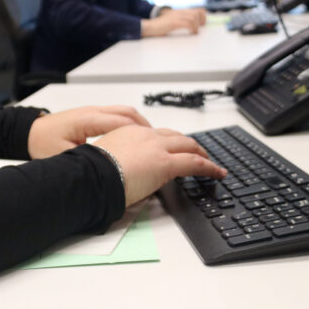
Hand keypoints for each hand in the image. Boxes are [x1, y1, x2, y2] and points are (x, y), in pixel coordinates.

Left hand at [28, 106, 150, 158]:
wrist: (29, 132)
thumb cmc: (42, 143)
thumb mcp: (63, 156)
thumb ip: (85, 160)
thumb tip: (105, 169)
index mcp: (88, 120)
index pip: (121, 122)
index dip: (140, 132)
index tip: (155, 143)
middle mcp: (94, 112)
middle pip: (128, 113)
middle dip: (147, 127)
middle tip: (161, 142)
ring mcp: (94, 112)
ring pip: (125, 113)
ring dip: (141, 125)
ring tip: (154, 141)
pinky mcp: (93, 116)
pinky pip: (118, 116)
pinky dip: (132, 124)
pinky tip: (137, 137)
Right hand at [93, 125, 226, 206]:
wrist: (92, 175)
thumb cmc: (92, 173)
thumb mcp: (106, 161)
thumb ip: (119, 161)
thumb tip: (125, 173)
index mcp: (128, 133)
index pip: (155, 134)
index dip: (168, 141)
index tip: (172, 147)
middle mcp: (146, 136)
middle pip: (175, 136)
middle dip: (188, 144)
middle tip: (196, 153)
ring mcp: (157, 148)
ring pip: (188, 146)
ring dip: (201, 153)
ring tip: (209, 163)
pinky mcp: (166, 163)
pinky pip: (195, 163)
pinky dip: (209, 167)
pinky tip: (216, 173)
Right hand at [141, 8, 206, 36]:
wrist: (150, 26)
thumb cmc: (159, 26)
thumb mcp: (171, 20)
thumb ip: (179, 20)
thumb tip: (189, 25)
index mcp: (180, 11)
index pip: (197, 9)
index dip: (202, 16)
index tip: (202, 24)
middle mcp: (180, 12)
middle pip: (197, 13)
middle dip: (201, 21)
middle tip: (199, 29)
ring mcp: (177, 16)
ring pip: (194, 18)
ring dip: (196, 26)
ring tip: (194, 32)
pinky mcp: (174, 22)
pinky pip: (188, 24)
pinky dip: (192, 29)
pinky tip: (191, 33)